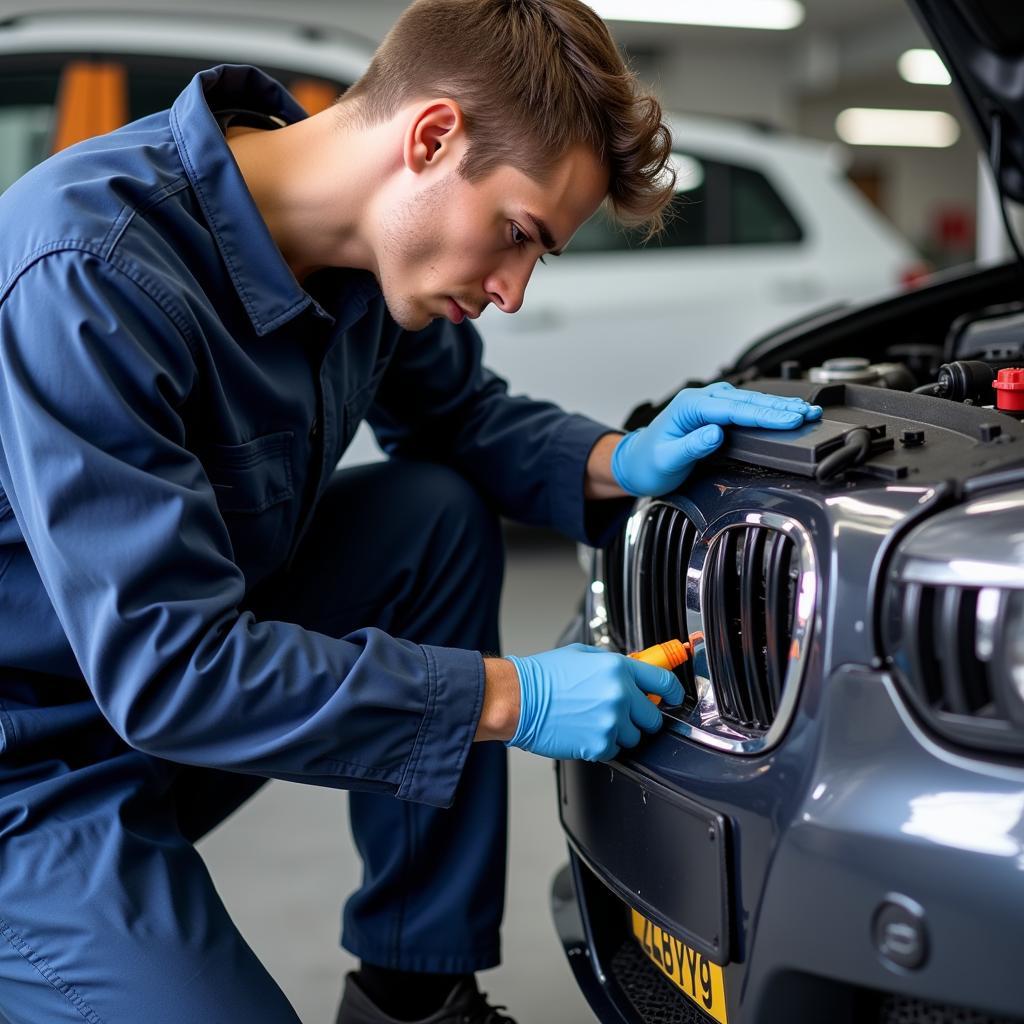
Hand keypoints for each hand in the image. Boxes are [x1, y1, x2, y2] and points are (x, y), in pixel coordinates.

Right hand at [505, 643, 683, 760]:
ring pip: (634, 737)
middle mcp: (619, 694)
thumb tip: (633, 673)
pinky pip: (615, 750)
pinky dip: (603, 744)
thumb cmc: (543, 677)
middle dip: (639, 717)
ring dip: (620, 732)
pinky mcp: (599, 744)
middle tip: (620, 712)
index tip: (673, 698)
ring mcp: (610, 721)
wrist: (518, 699)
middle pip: (652, 717)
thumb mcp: (582, 656)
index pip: (663, 682)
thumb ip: (613, 664)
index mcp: (617, 669)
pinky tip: (584, 731)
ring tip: (594, 720)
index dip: (673, 692)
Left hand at [611, 382, 821, 496]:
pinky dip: (766, 410)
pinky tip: (784, 412)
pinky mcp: (713, 412)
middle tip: (810, 412)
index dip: (765, 415)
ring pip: (749, 402)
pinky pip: (744, 407)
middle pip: (747, 401)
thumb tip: (715, 433)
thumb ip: (691, 446)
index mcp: (689, 407)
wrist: (634, 463)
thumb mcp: (667, 459)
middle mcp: (700, 400)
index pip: (735, 409)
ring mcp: (707, 404)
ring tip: (806, 411)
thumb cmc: (647, 462)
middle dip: (781, 407)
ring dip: (778, 406)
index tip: (791, 420)